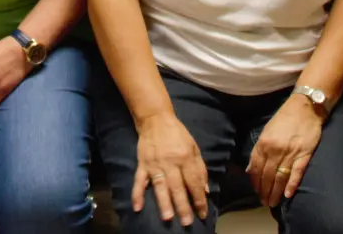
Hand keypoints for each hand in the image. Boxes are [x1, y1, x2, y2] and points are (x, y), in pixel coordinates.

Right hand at [132, 112, 210, 226]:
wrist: (155, 119)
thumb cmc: (178, 135)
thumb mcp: (194, 148)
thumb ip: (200, 169)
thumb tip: (205, 190)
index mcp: (186, 158)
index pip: (194, 182)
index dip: (199, 199)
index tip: (202, 213)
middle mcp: (170, 163)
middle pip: (177, 187)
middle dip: (183, 206)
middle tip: (186, 222)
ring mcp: (155, 164)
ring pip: (160, 186)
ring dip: (163, 202)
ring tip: (167, 218)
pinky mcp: (142, 164)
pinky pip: (139, 181)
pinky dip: (137, 194)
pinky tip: (137, 207)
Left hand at [246, 95, 322, 207]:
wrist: (305, 108)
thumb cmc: (284, 119)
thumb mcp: (266, 132)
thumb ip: (258, 151)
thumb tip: (250, 169)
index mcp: (264, 143)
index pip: (256, 167)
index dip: (255, 182)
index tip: (256, 191)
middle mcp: (275, 149)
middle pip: (267, 175)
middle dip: (264, 190)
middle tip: (264, 202)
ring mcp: (290, 153)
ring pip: (280, 176)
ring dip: (275, 192)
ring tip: (272, 202)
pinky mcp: (304, 154)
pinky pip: (297, 172)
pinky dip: (292, 184)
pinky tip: (287, 195)